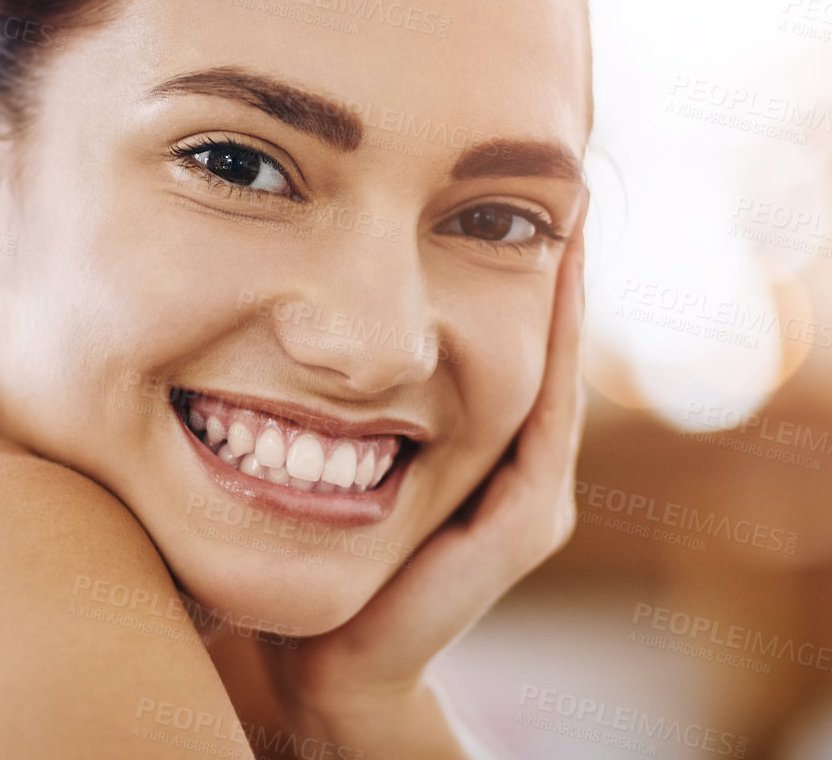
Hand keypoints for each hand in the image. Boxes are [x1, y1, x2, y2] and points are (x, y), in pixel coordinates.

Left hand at [255, 207, 590, 755]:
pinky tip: (556, 279)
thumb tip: (264, 289)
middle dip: (542, 256)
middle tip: (554, 170)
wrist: (328, 662)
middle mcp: (513, 462)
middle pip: (535, 338)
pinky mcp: (524, 519)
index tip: (493, 174)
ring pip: (551, 366)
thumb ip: (310, 380)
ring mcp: (528, 492)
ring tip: (567, 207)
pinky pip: (546, 415)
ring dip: (564, 288)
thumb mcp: (311, 444)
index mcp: (467, 440)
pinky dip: (557, 344)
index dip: (500, 254)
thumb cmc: (307, 550)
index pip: (492, 327)